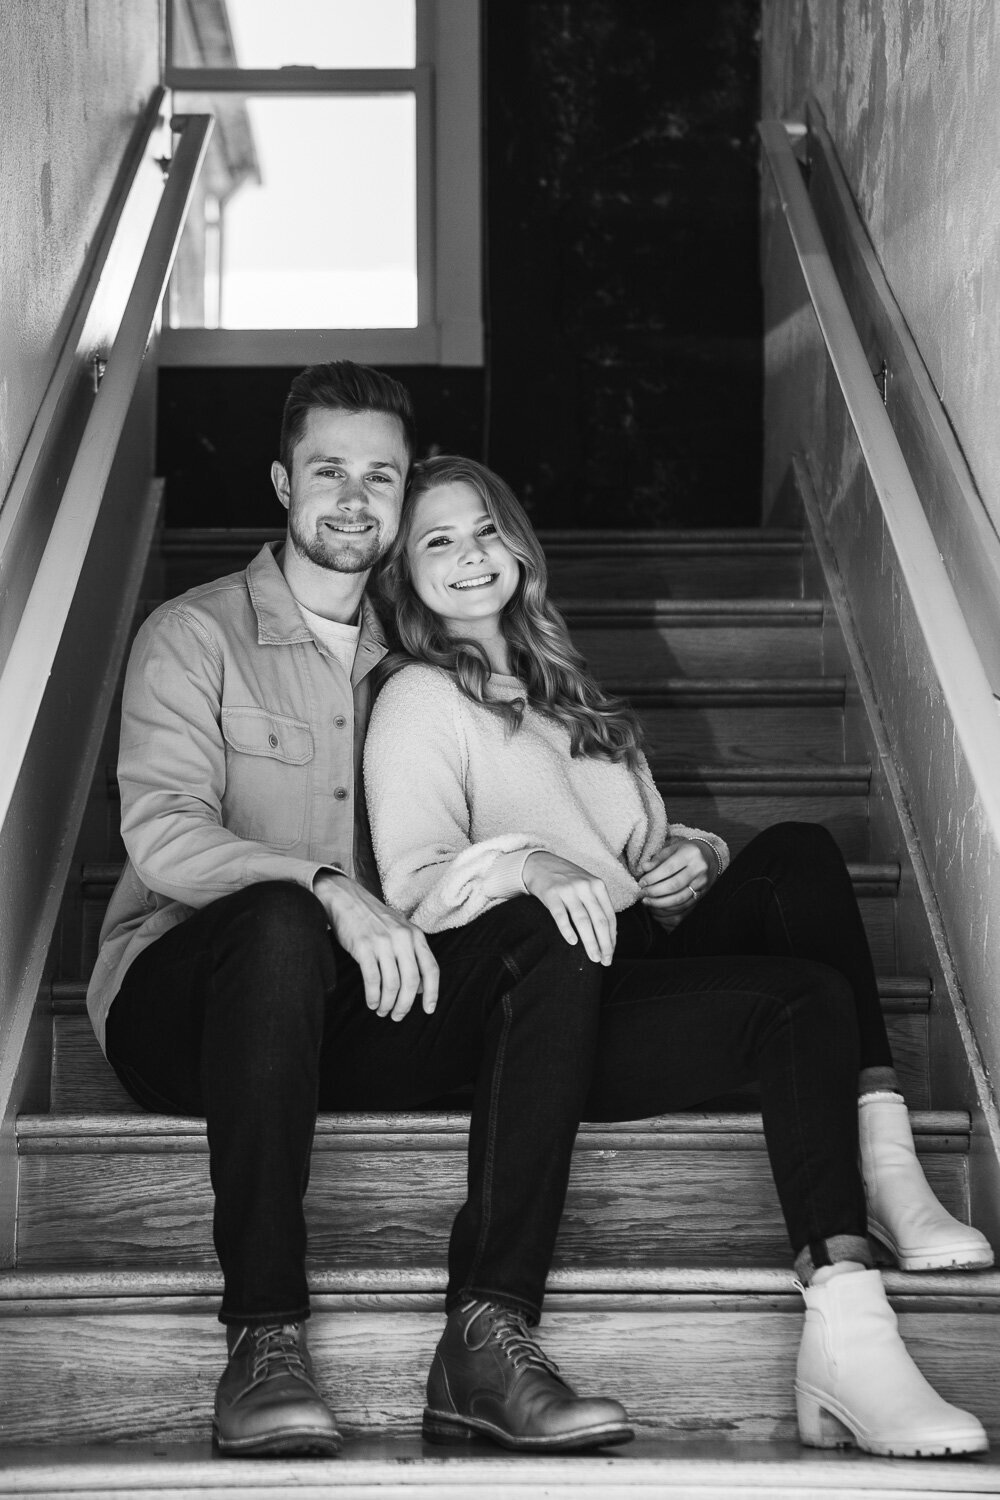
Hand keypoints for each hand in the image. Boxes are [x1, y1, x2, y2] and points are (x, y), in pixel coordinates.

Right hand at [313, 872, 438, 1021]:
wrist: (346, 898)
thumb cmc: (374, 918)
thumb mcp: (401, 929)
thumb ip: (413, 954)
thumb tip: (420, 988)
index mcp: (415, 935)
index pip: (431, 968)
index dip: (432, 993)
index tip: (428, 1010)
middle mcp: (402, 938)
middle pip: (411, 981)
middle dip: (405, 1004)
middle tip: (397, 1016)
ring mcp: (383, 942)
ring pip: (392, 984)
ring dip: (387, 1003)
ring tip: (382, 1010)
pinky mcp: (363, 947)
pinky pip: (372, 979)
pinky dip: (373, 996)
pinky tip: (371, 1002)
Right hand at [521, 851, 615, 964]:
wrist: (540, 863)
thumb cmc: (566, 879)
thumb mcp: (586, 885)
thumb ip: (597, 904)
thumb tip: (609, 934)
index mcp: (598, 886)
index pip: (609, 916)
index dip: (612, 937)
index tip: (611, 954)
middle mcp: (585, 887)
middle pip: (599, 920)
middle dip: (604, 943)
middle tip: (605, 961)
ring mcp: (568, 889)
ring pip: (583, 920)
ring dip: (590, 942)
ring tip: (593, 957)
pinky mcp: (551, 894)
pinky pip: (561, 915)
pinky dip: (567, 930)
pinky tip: (572, 942)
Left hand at [637, 838, 715, 926]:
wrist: (710, 857)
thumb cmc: (687, 851)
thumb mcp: (673, 848)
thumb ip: (658, 858)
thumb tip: (644, 868)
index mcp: (690, 854)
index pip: (669, 868)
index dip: (653, 878)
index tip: (641, 883)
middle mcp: (699, 869)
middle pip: (674, 885)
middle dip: (654, 892)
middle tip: (642, 894)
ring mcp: (702, 883)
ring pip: (679, 899)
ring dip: (660, 904)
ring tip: (647, 902)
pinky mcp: (703, 894)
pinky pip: (685, 907)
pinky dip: (669, 910)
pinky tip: (658, 908)